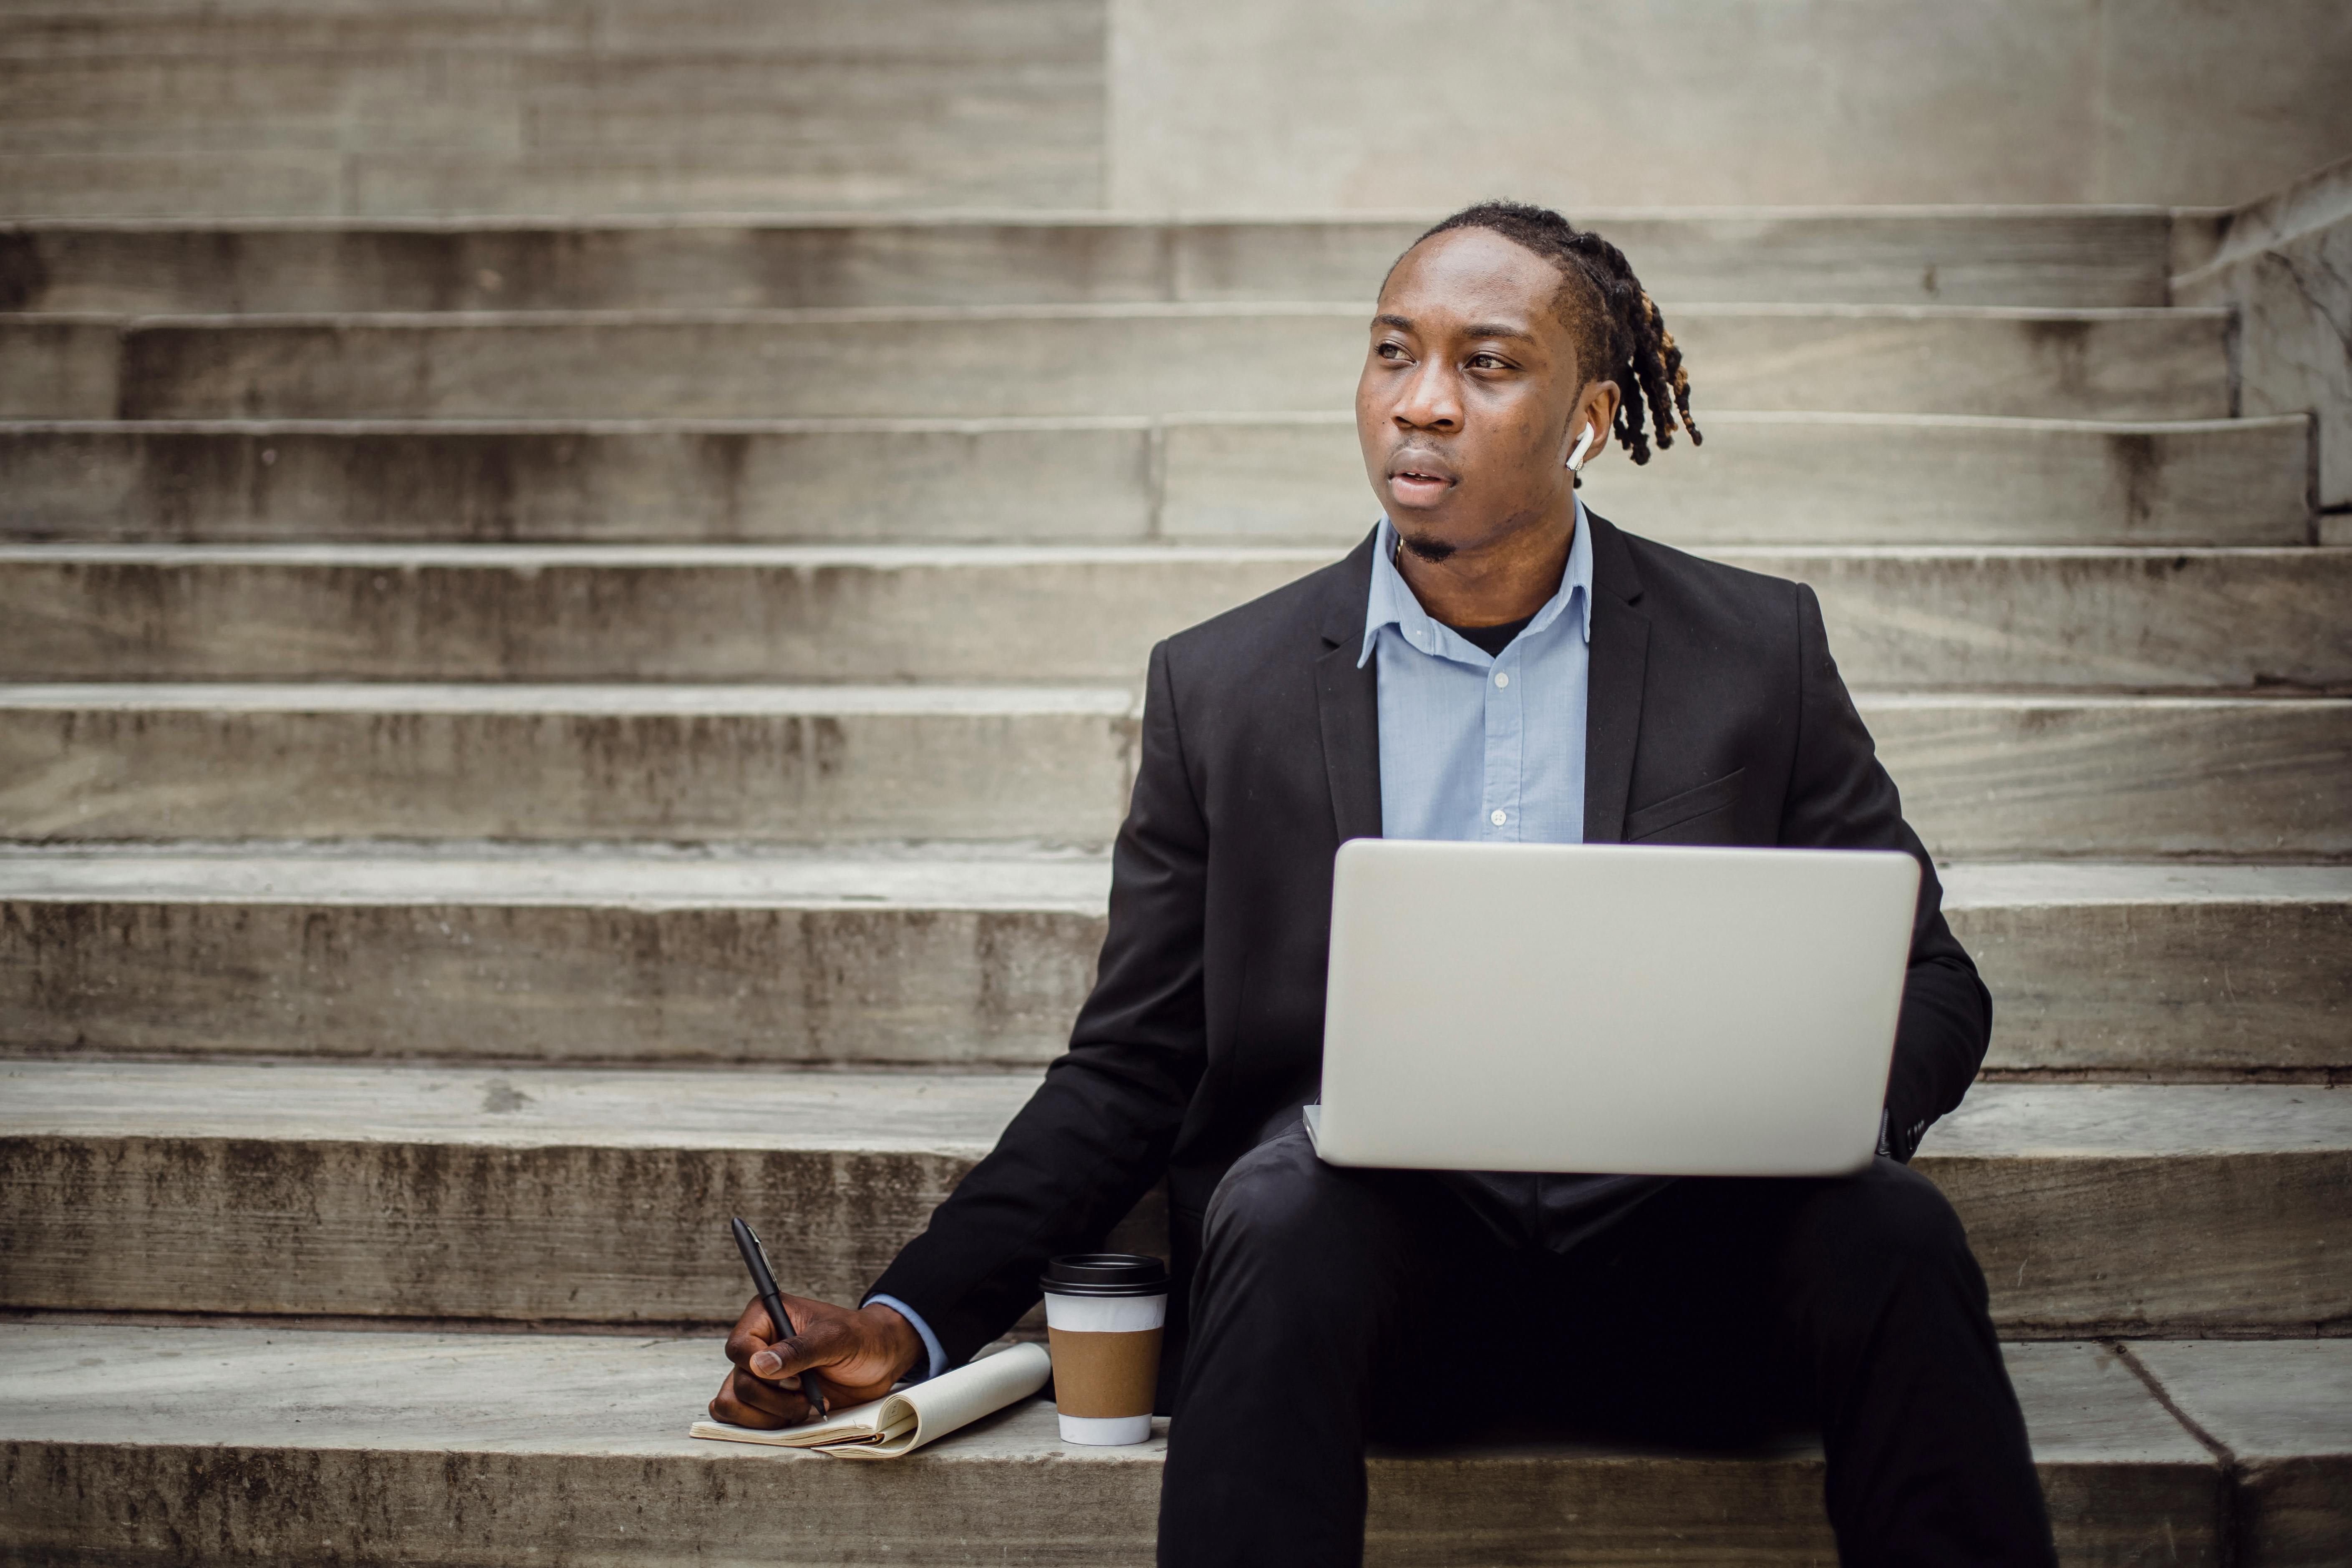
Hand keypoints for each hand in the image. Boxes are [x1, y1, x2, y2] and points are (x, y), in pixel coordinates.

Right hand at [708, 1295, 925, 1428]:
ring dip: (770, 1414)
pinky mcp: (765, 1398)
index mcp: (765, 1317)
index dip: (762, 1371)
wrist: (878, 1359)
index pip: (738, 1348)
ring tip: (804, 1406)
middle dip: (774, 1398)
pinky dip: (766, 1424)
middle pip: (738, 1382)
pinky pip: (742, 1418)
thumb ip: (799, 1350)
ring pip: (733, 1404)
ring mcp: (758, 1374)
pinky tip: (795, 1414)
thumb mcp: (835, 1339)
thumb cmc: (859, 1338)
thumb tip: (759, 1365)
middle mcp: (755, 1344)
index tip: (797, 1378)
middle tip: (807, 1394)